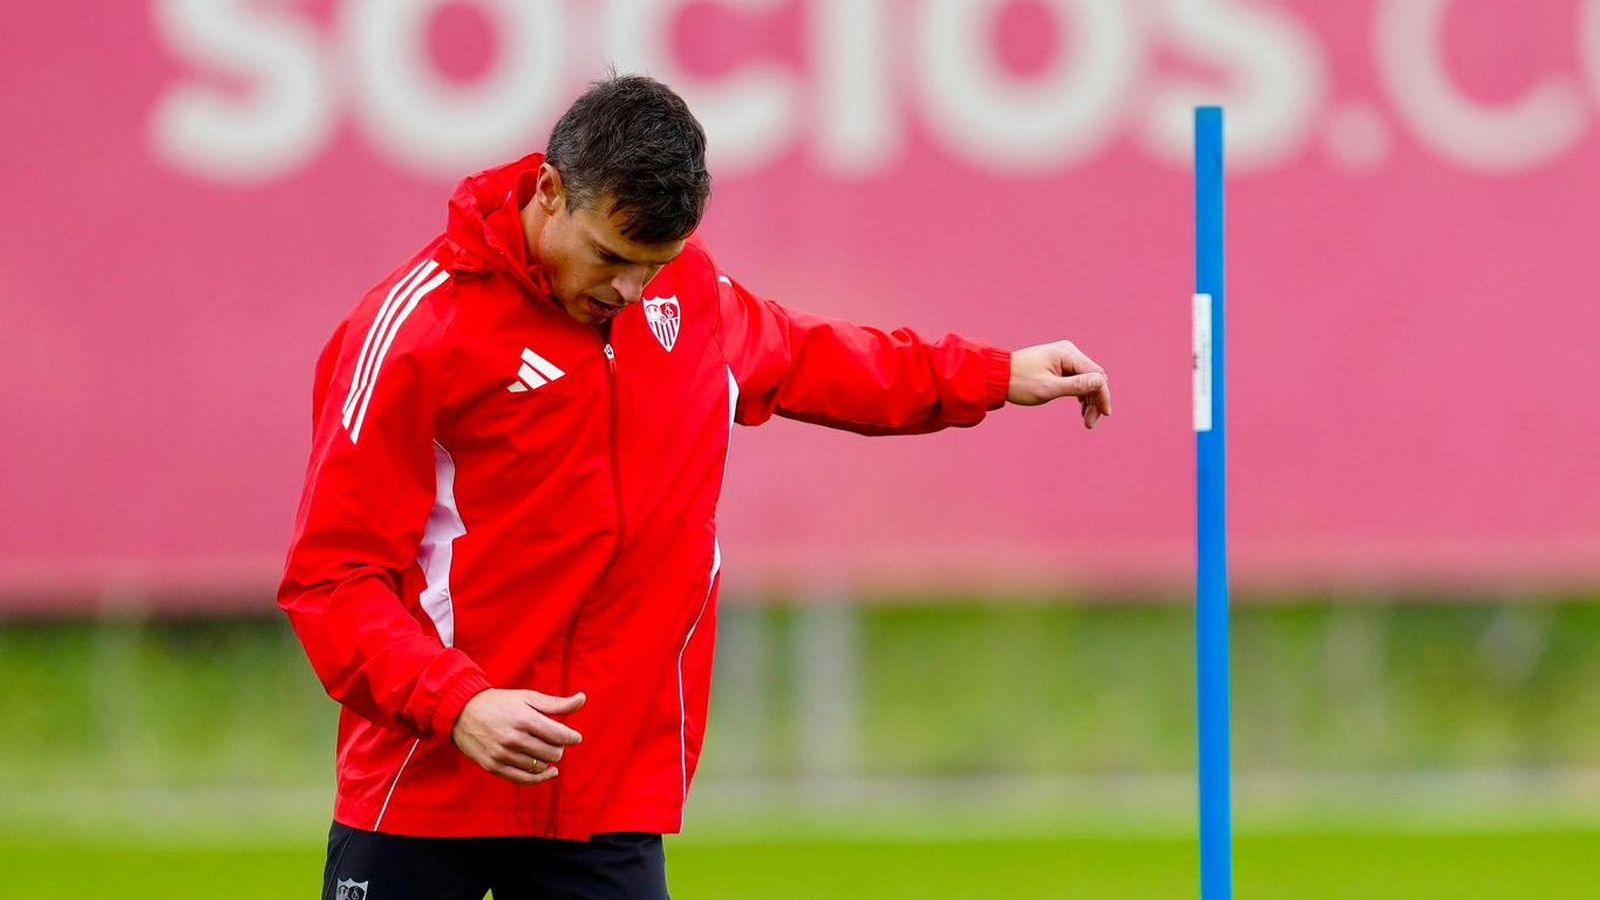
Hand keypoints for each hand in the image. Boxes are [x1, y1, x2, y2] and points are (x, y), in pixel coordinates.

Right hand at [451, 688, 585, 784]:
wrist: (462, 712)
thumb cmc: (500, 703)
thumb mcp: (527, 697)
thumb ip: (556, 703)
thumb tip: (583, 699)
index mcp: (523, 718)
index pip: (559, 735)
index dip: (572, 737)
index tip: (575, 737)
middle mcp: (512, 738)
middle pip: (552, 753)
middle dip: (559, 748)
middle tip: (555, 741)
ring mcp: (502, 754)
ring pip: (540, 766)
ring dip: (548, 760)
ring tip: (545, 749)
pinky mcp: (493, 767)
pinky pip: (525, 779)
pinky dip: (541, 777)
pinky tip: (549, 772)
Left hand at [1007, 340, 1111, 428]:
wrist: (996, 376)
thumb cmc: (1020, 382)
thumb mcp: (1048, 388)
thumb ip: (1075, 386)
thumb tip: (1100, 382)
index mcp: (1067, 353)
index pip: (1096, 374)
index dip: (1102, 395)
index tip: (1103, 415)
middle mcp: (1068, 352)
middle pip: (1094, 377)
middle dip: (1096, 400)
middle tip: (1090, 423)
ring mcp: (1064, 357)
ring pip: (1087, 380)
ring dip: (1089, 400)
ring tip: (1086, 421)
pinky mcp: (1059, 365)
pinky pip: (1077, 379)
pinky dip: (1081, 394)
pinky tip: (1082, 410)